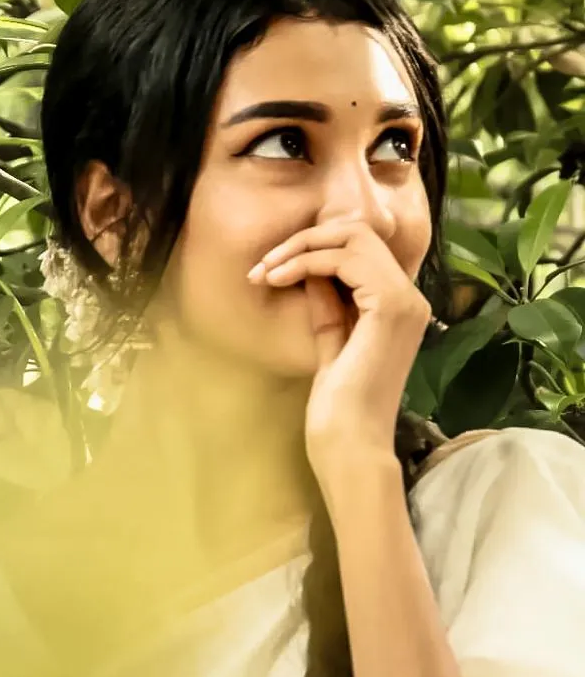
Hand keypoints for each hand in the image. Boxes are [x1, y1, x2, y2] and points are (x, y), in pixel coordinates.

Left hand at [248, 219, 431, 476]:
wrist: (349, 444)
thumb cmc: (338, 408)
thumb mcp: (331, 342)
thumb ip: (329, 306)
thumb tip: (313, 270)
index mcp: (399, 307)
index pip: (360, 249)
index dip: (314, 249)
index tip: (271, 270)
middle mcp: (410, 297)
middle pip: (359, 232)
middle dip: (305, 240)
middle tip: (265, 265)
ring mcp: (405, 300)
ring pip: (352, 236)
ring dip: (301, 248)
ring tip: (266, 272)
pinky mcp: (390, 306)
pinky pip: (344, 259)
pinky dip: (306, 261)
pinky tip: (279, 278)